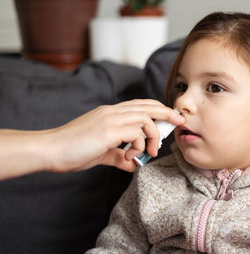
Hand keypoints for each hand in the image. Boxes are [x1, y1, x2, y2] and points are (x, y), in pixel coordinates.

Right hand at [47, 99, 184, 172]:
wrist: (50, 150)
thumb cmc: (73, 150)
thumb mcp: (102, 153)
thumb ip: (119, 156)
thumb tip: (133, 165)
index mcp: (111, 113)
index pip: (140, 105)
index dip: (158, 109)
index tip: (170, 117)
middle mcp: (113, 111)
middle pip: (148, 106)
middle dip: (168, 113)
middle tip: (179, 122)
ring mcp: (111, 119)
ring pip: (146, 118)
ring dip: (154, 136)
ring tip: (151, 152)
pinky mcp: (108, 130)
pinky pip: (136, 131)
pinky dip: (140, 144)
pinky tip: (131, 156)